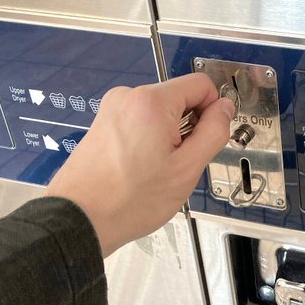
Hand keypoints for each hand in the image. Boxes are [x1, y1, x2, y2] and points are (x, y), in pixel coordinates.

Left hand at [46, 74, 234, 256]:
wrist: (79, 220)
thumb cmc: (127, 200)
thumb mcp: (187, 168)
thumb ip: (213, 132)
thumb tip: (225, 109)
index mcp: (151, 102)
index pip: (201, 84)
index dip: (213, 110)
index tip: (206, 137)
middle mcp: (128, 97)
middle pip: (179, 98)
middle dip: (188, 126)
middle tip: (178, 161)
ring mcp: (112, 110)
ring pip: (160, 113)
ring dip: (167, 136)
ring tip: (156, 169)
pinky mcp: (103, 124)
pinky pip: (140, 122)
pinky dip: (148, 141)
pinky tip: (140, 168)